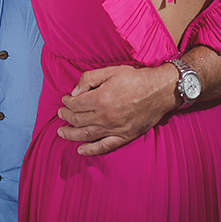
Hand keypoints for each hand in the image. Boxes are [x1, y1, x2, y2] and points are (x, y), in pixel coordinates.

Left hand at [56, 63, 178, 155]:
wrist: (160, 91)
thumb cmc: (136, 78)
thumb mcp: (111, 71)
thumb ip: (89, 79)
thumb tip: (74, 92)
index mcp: (101, 98)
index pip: (76, 104)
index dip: (67, 102)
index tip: (64, 100)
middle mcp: (105, 116)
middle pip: (78, 120)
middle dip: (66, 117)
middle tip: (60, 114)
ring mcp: (115, 129)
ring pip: (86, 135)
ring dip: (71, 134)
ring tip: (61, 132)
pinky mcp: (124, 136)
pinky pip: (104, 146)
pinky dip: (90, 150)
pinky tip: (80, 150)